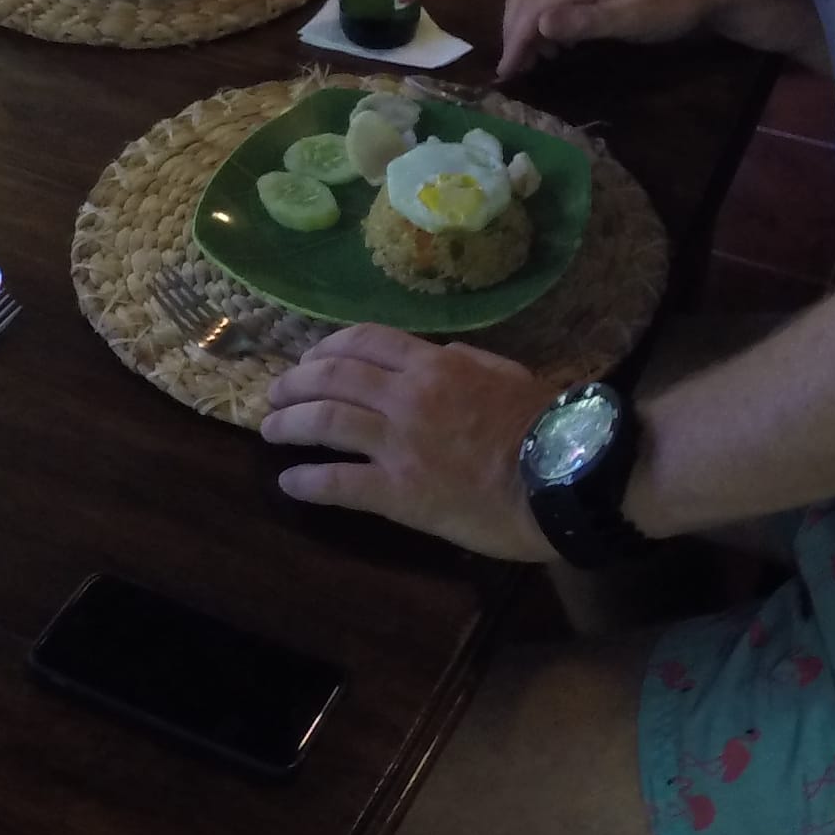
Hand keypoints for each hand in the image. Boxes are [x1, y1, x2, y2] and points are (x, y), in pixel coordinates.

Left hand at [255, 328, 554, 560]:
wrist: (564, 478)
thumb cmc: (546, 426)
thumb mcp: (506, 373)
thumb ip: (465, 360)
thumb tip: (438, 354)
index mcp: (434, 365)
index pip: (363, 341)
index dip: (327, 348)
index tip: (310, 359)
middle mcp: (407, 397)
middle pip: (332, 377)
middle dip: (296, 382)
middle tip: (277, 394)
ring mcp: (399, 444)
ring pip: (324, 422)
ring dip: (289, 423)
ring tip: (270, 430)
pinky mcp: (399, 493)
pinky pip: (338, 483)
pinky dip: (307, 481)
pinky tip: (290, 482)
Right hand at [498, 0, 728, 78]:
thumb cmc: (672, 5)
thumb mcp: (632, 19)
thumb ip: (585, 22)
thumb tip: (538, 27)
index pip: (532, 7)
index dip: (515, 41)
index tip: (506, 74)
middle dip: (513, 33)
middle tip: (516, 70)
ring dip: (525, 26)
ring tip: (533, 61)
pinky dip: (540, 19)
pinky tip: (554, 44)